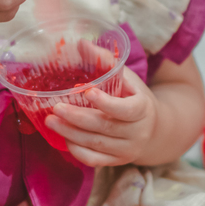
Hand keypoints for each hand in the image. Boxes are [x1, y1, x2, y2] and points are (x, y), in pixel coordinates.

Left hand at [44, 68, 158, 166]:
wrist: (153, 129)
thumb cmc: (134, 97)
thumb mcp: (126, 77)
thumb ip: (105, 60)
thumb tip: (81, 44)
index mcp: (143, 109)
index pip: (126, 109)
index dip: (107, 103)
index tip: (87, 92)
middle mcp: (138, 132)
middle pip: (105, 127)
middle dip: (77, 118)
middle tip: (56, 108)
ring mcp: (127, 150)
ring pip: (97, 144)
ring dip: (71, 133)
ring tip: (51, 121)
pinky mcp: (117, 161)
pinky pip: (94, 160)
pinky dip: (77, 150)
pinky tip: (64, 137)